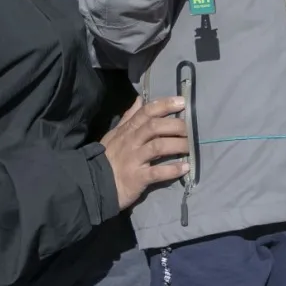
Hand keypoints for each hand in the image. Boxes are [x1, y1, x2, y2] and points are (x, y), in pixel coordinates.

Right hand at [100, 96, 189, 210]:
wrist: (93, 185)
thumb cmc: (107, 158)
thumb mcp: (114, 135)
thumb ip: (129, 117)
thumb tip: (140, 99)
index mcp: (127, 131)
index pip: (146, 112)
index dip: (165, 105)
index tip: (182, 102)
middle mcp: (131, 142)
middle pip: (155, 127)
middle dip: (175, 125)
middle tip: (191, 129)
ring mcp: (134, 159)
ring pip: (158, 146)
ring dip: (178, 145)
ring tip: (192, 147)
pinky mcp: (137, 178)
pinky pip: (157, 172)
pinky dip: (172, 169)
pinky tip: (184, 168)